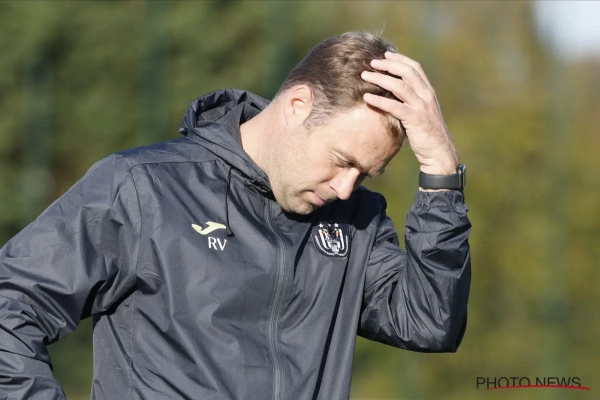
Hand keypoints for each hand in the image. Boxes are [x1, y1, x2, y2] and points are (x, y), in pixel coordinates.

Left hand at [361, 51, 458, 175]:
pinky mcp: (415, 120)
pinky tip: (367, 98)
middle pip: (407, 72)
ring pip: (400, 86)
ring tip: (364, 76)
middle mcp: (426, 96)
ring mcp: (421, 107)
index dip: (400, 59)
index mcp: (429, 92)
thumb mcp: (421, 114)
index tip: (385, 55)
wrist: (440, 153)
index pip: (415, 68)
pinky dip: (379, 101)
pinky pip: (394, 106)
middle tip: (371, 63)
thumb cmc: (427, 135)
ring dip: (380, 78)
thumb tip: (393, 95)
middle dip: (388, 65)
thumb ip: (411, 102)